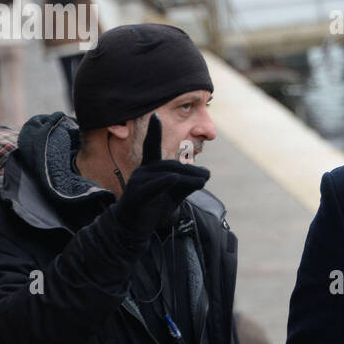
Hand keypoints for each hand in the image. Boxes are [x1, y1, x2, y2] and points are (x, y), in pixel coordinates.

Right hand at [116, 116, 209, 235]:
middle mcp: (142, 171)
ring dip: (187, 179)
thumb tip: (206, 174)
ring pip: (166, 175)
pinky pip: (152, 186)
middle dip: (191, 171)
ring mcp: (138, 182)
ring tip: (202, 182)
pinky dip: (163, 182)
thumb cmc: (155, 207)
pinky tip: (173, 179)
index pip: (151, 146)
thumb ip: (188, 183)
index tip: (154, 115)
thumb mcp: (176, 193)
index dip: (153, 131)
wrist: (136, 228)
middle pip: (171, 165)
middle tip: (207, 177)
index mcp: (149, 167)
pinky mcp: (136, 195)